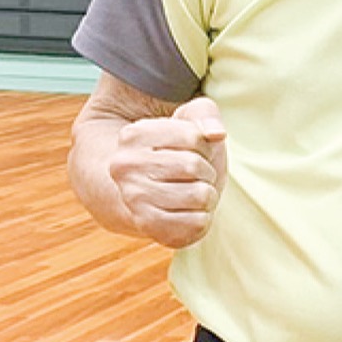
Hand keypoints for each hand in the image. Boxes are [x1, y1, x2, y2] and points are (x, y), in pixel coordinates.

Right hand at [109, 95, 227, 248]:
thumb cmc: (179, 151)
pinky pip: (198, 224)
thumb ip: (206, 114)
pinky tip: (188, 211)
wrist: (153, 191)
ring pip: (200, 195)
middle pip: (194, 166)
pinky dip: (204, 218)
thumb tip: (217, 133)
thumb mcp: (191, 121)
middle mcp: (124, 167)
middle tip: (195, 175)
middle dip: (206, 170)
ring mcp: (133, 198)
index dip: (205, 145)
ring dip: (208, 195)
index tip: (193, 150)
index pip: (193, 136)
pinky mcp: (148, 226)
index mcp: (132, 135)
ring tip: (192, 191)